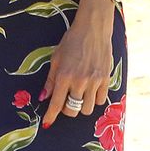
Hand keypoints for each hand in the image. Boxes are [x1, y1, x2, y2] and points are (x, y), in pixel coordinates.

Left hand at [39, 0, 114, 127]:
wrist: (93, 28)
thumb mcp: (56, 58)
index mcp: (64, 76)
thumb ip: (51, 80)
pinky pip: (100, 100)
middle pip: (72, 111)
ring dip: (82, 106)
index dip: (51, 116)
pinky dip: (94, 99)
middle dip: (67, 110)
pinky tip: (91, 90)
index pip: (56, 104)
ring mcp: (94, 81)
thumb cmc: (72, 41)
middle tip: (66, 100)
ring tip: (80, 95)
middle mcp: (79, 81)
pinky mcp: (106, 79)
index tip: (47, 123)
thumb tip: (43, 97)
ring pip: (88, 109)